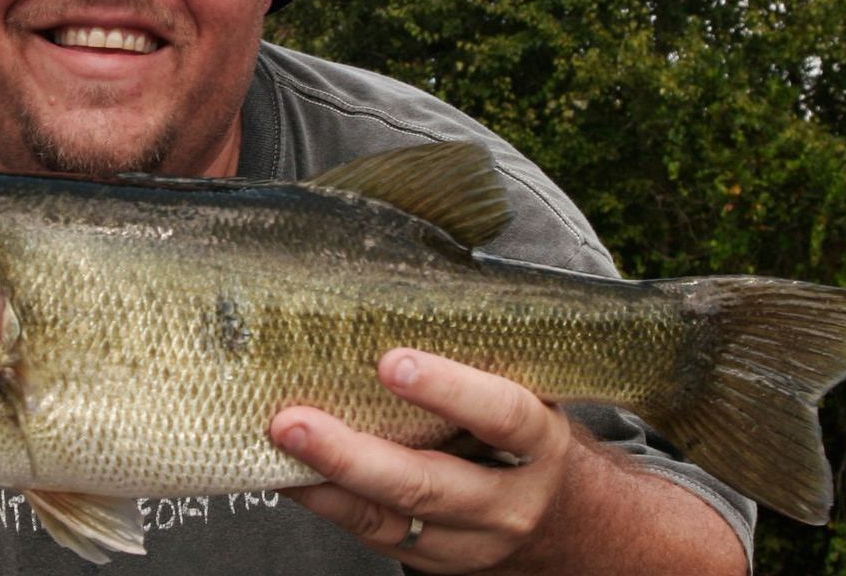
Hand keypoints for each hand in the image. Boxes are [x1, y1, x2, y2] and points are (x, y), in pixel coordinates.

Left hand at [270, 348, 581, 573]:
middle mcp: (507, 501)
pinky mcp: (435, 561)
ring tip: (277, 444)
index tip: (391, 361)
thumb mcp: (533, 398)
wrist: (569, 526)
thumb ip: (485, 365)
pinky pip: (373, 533)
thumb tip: (402, 295)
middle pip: (427, 484)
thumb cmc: (532, 440)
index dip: (448, 389)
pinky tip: (290, 474)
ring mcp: (469, 541)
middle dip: (353, 454)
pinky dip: (327, 503)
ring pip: (389, 518)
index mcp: (540, 444)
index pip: (501, 415)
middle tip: (294, 420)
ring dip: (325, 482)